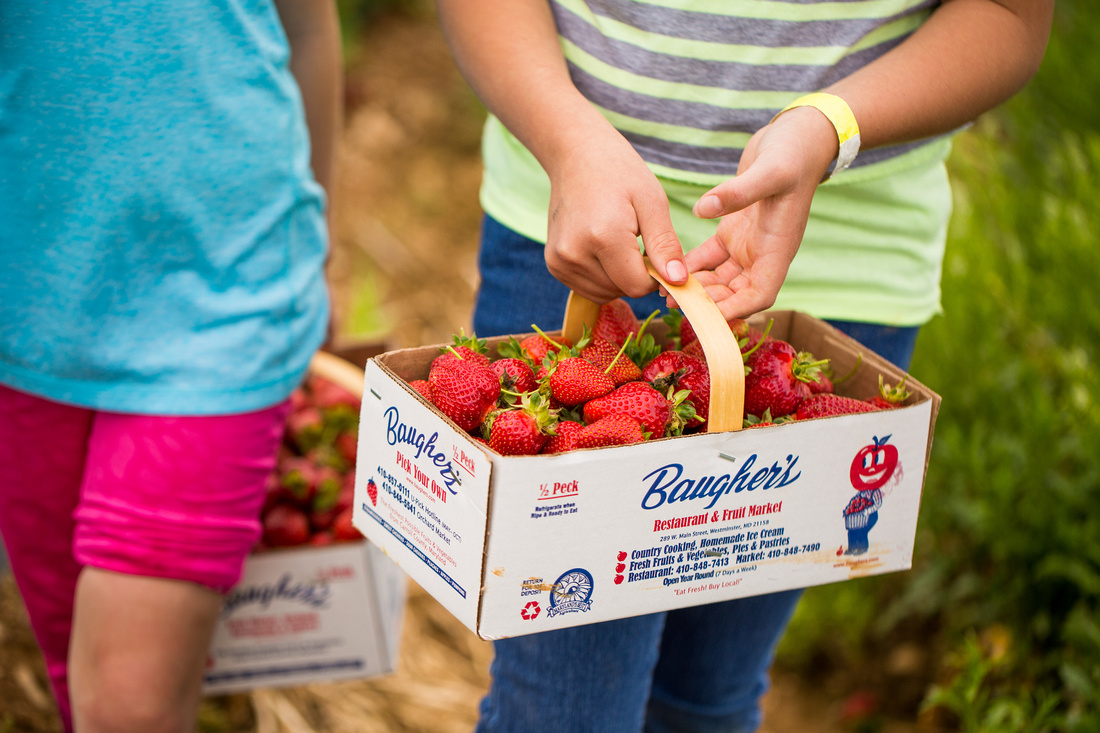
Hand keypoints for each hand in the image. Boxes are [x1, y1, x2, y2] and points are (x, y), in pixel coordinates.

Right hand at [543, 123, 687, 302]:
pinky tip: (604, 250)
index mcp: (602, 236)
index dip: (655, 275)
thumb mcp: (652, 202)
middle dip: (637, 275)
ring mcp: (559, 260)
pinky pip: (588, 288)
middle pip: (621, 291)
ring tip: (620, 243)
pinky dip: (603, 278)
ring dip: (620, 278)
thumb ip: (665, 245)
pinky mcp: (554, 264)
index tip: (657, 252)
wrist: (575, 155)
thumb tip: (678, 281)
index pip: (637, 286)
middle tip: (639, 242)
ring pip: (605, 293)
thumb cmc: (619, 172)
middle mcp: (575, 253)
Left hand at [678, 106, 838, 319]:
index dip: (735, 309)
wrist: (797, 137)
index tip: (706, 315)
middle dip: (706, 302)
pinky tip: (665, 267)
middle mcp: (762, 254)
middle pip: (734, 293)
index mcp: (778, 249)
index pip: (759, 294)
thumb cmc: (792, 155)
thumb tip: (703, 208)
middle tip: (674, 303)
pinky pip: (708, 259)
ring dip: (694, 288)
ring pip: (718, 280)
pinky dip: (689, 265)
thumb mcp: (769, 172)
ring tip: (664, 291)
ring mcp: (746, 245)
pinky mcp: (732, 232)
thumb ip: (738, 192)